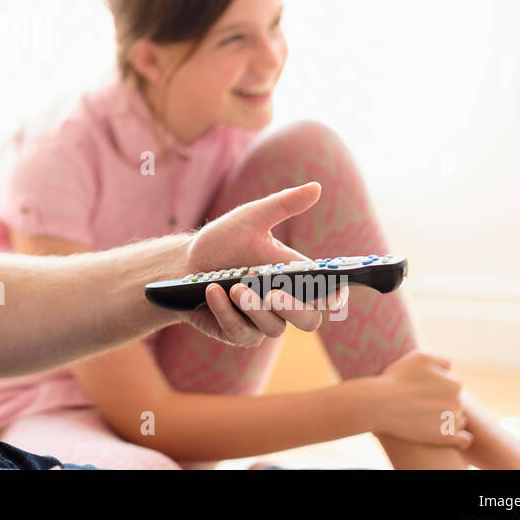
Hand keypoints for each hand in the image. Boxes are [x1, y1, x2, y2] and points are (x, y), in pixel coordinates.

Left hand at [183, 182, 343, 345]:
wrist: (183, 263)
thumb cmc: (223, 241)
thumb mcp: (250, 219)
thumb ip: (283, 205)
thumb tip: (316, 187)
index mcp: (294, 278)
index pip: (327, 295)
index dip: (336, 297)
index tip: (332, 294)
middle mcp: (282, 303)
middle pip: (308, 320)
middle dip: (293, 308)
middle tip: (273, 292)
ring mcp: (260, 321)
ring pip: (273, 329)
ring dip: (254, 308)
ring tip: (234, 287)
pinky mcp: (236, 332)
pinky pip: (239, 333)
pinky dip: (225, 313)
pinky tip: (213, 292)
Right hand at [367, 350, 471, 447]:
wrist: (379, 404)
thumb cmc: (397, 379)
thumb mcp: (419, 357)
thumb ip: (441, 360)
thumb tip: (451, 368)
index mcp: (455, 384)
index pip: (453, 385)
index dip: (437, 386)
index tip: (422, 390)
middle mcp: (458, 403)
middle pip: (455, 402)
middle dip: (441, 403)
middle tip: (420, 404)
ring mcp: (452, 422)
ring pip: (458, 420)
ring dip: (447, 419)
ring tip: (423, 418)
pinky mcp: (446, 438)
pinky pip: (464, 440)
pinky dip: (458, 438)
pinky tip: (445, 434)